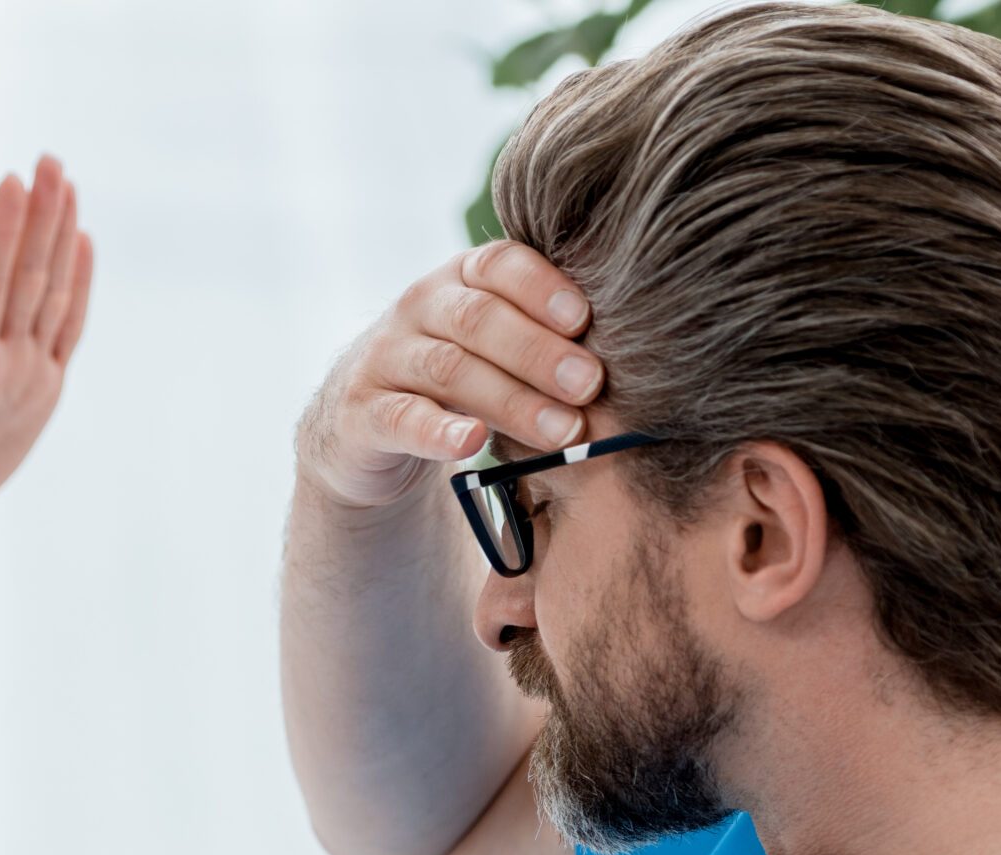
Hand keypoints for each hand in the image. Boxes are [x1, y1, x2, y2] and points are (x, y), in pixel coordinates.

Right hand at [0, 155, 92, 530]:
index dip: (3, 234)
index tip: (14, 183)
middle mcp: (14, 370)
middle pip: (33, 280)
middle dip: (42, 218)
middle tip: (49, 160)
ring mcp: (36, 377)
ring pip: (57, 293)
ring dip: (63, 235)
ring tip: (67, 182)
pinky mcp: (46, 385)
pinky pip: (71, 323)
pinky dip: (80, 280)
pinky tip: (82, 239)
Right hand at [295, 240, 605, 511]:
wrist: (362, 424)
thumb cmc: (457, 377)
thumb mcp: (494, 344)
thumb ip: (544, 333)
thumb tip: (639, 343)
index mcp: (459, 279)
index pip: (500, 264)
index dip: (543, 288)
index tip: (587, 321)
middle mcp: (419, 308)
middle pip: (479, 319)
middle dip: (540, 352)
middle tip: (591, 384)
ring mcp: (386, 359)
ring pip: (449, 370)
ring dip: (511, 400)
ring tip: (563, 431)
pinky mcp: (361, 413)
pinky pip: (401, 418)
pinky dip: (438, 431)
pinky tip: (472, 443)